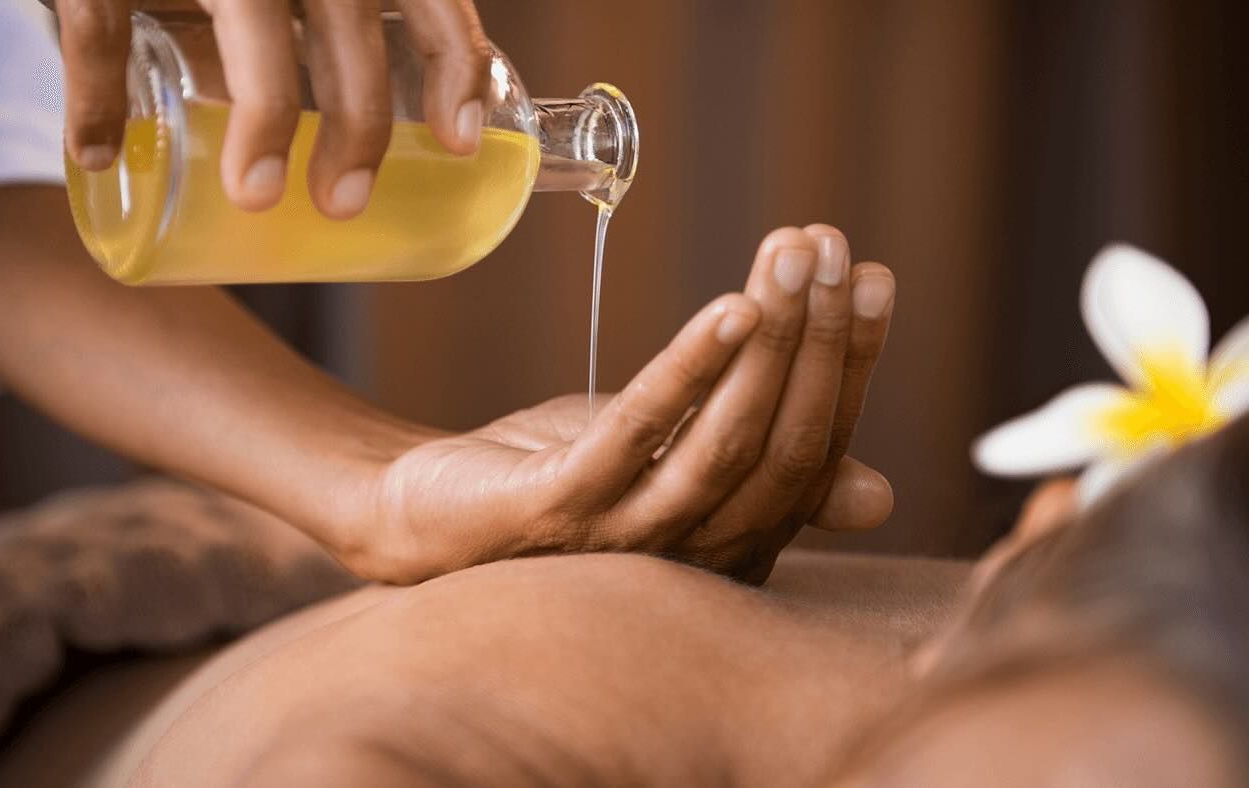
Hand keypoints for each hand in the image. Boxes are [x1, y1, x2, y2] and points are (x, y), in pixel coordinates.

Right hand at [55, 0, 490, 216]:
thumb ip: (326, 22)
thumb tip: (358, 137)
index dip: (454, 67)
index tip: (458, 144)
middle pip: (346, 26)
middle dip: (358, 123)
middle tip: (345, 204)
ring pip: (251, 22)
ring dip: (262, 118)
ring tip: (257, 196)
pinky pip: (103, 21)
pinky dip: (95, 90)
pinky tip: (97, 153)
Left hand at [333, 226, 896, 583]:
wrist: (429, 515)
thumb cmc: (563, 480)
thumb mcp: (675, 467)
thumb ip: (760, 469)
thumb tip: (879, 496)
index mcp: (735, 547)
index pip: (817, 455)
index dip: (850, 365)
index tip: (872, 276)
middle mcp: (694, 558)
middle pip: (785, 449)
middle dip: (820, 341)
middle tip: (832, 247)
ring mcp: (625, 540)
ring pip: (725, 444)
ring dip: (770, 343)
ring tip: (790, 257)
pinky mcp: (559, 509)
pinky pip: (637, 435)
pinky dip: (689, 370)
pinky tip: (728, 307)